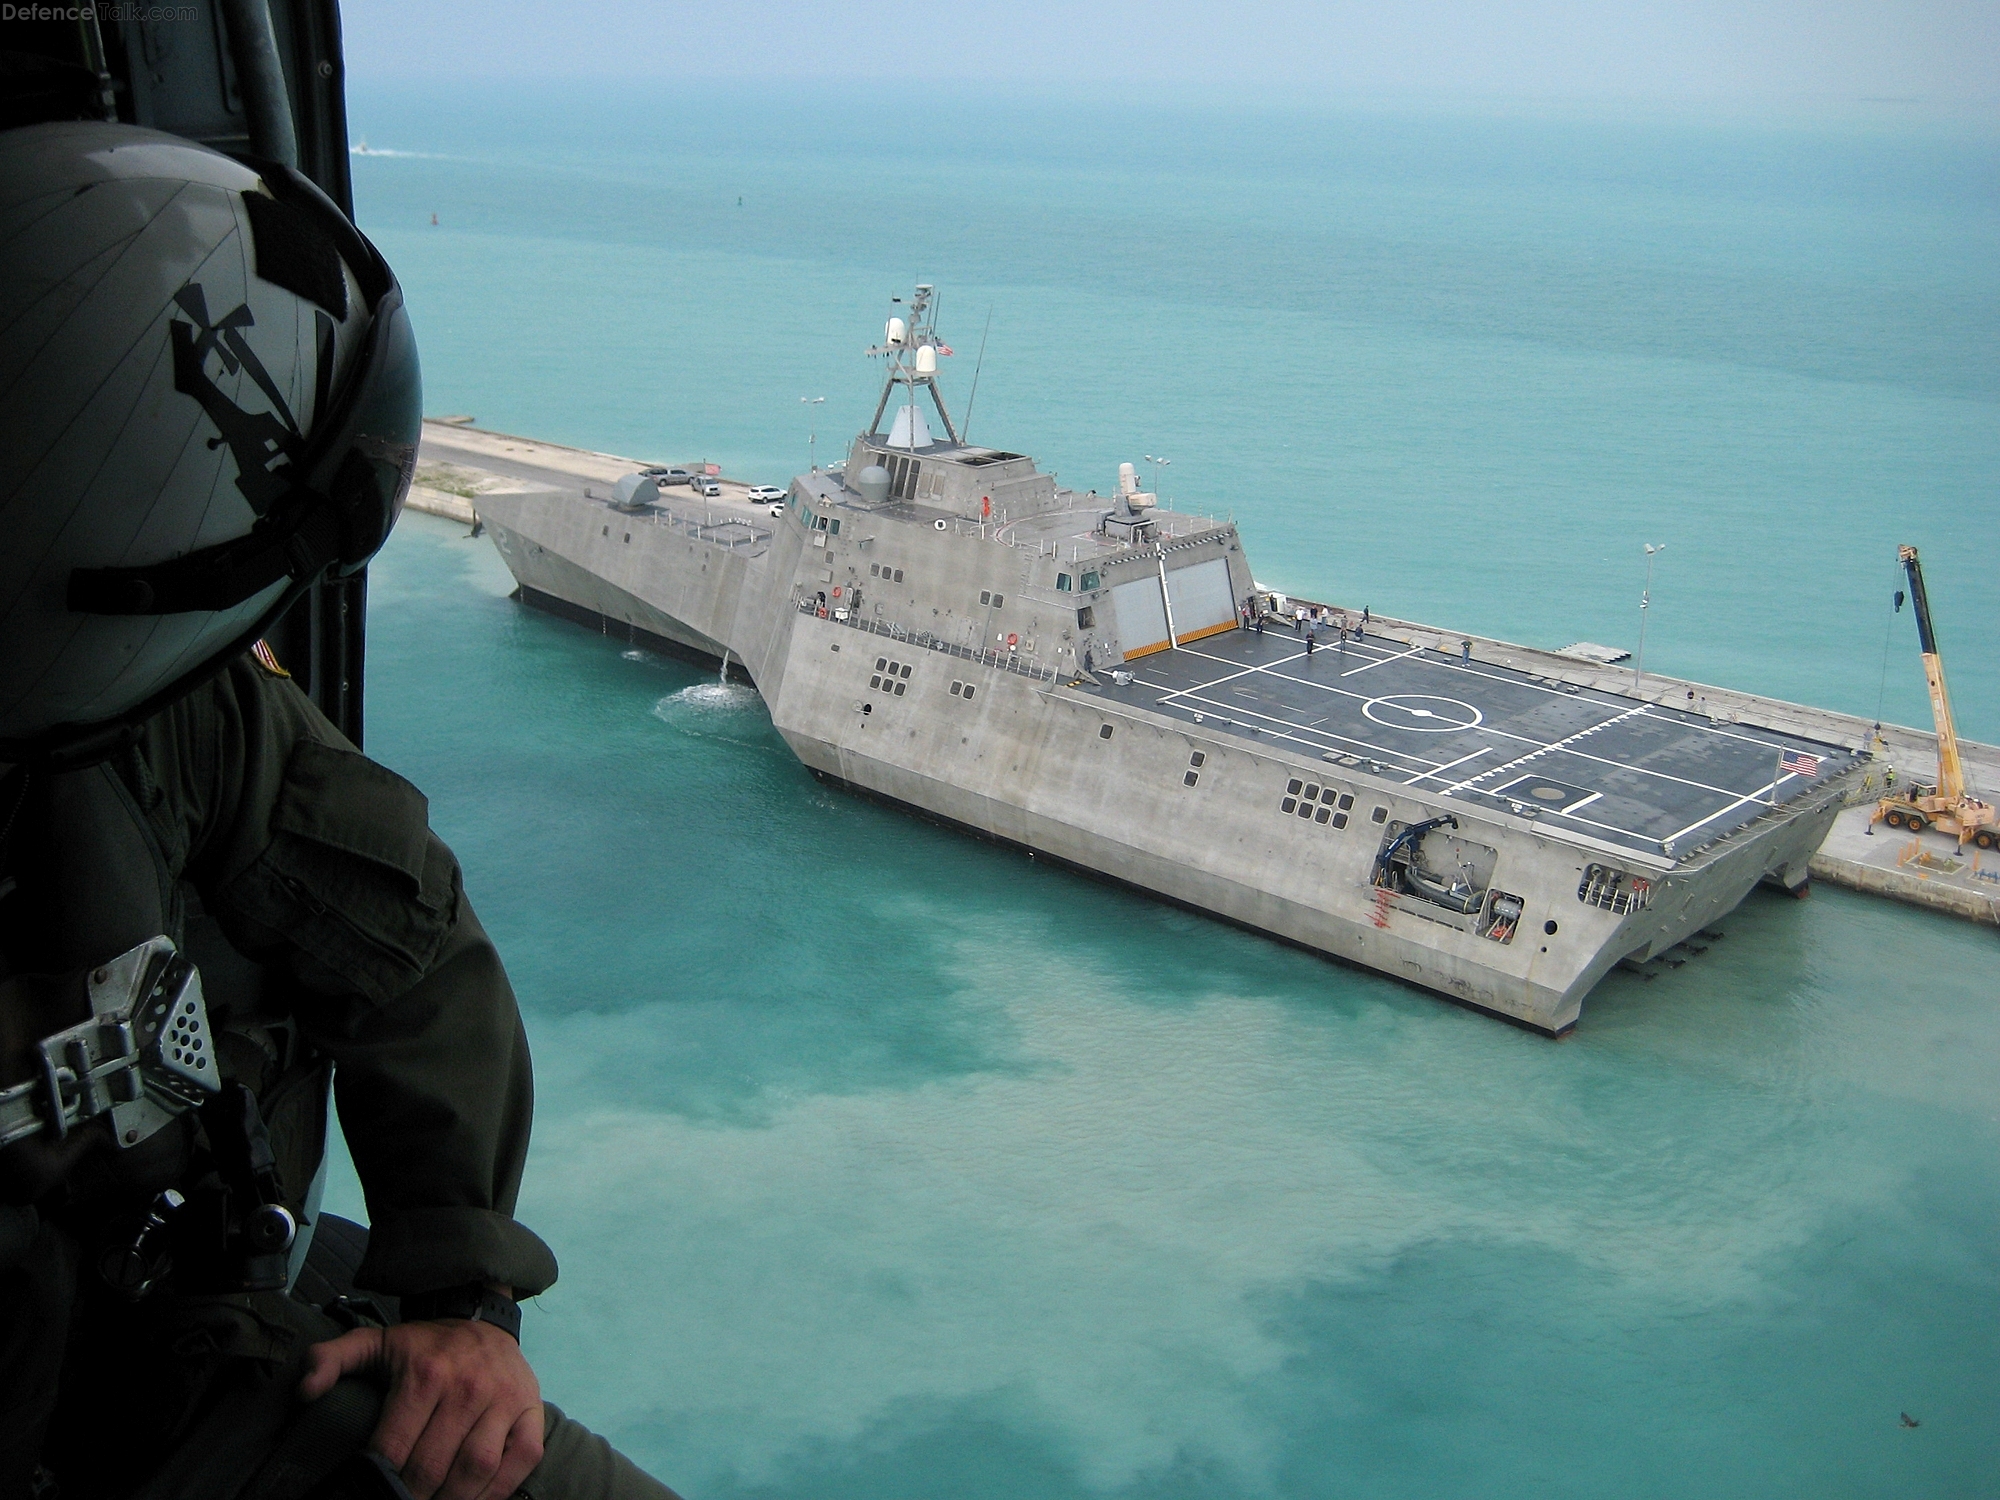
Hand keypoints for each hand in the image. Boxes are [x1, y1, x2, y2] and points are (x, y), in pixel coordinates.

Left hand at [300, 1315, 543, 1499]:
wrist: (482, 1315)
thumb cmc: (425, 1345)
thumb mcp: (375, 1342)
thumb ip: (331, 1359)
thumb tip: (305, 1391)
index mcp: (425, 1374)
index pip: (394, 1448)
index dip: (377, 1480)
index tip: (369, 1490)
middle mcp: (467, 1387)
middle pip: (432, 1466)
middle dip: (410, 1496)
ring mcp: (504, 1399)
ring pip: (475, 1469)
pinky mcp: (531, 1410)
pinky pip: (521, 1461)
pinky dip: (498, 1490)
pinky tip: (474, 1499)